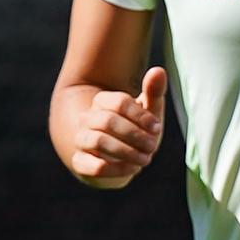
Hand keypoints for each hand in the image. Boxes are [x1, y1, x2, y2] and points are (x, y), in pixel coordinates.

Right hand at [64, 66, 165, 186]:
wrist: (119, 159)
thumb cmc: (136, 130)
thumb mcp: (148, 111)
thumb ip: (153, 92)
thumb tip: (158, 70)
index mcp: (102, 102)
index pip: (119, 102)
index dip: (141, 116)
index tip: (157, 128)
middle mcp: (87, 119)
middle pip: (108, 121)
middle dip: (135, 135)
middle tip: (153, 146)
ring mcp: (81, 140)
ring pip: (97, 141)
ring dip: (127, 151)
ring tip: (146, 159)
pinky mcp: (81, 162)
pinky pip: (94, 166)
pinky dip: (118, 169)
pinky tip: (133, 168)